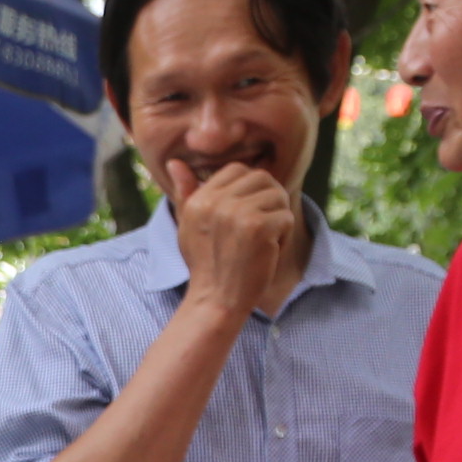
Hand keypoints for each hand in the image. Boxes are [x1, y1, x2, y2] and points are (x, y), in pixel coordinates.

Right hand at [164, 157, 299, 315]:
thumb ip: (186, 192)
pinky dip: (284, 235)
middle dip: (269, 199)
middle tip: (261, 226)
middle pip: (262, 178)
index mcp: (199, 199)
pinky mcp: (258, 227)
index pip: (238, 169)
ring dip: (277, 217)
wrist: (216, 300)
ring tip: (262, 239)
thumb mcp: (188, 225)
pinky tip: (268, 251)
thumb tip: (175, 161)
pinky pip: (286, 216)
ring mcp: (237, 214)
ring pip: (278, 195)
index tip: (247, 212)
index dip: (250, 188)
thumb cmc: (204, 263)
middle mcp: (215, 202)